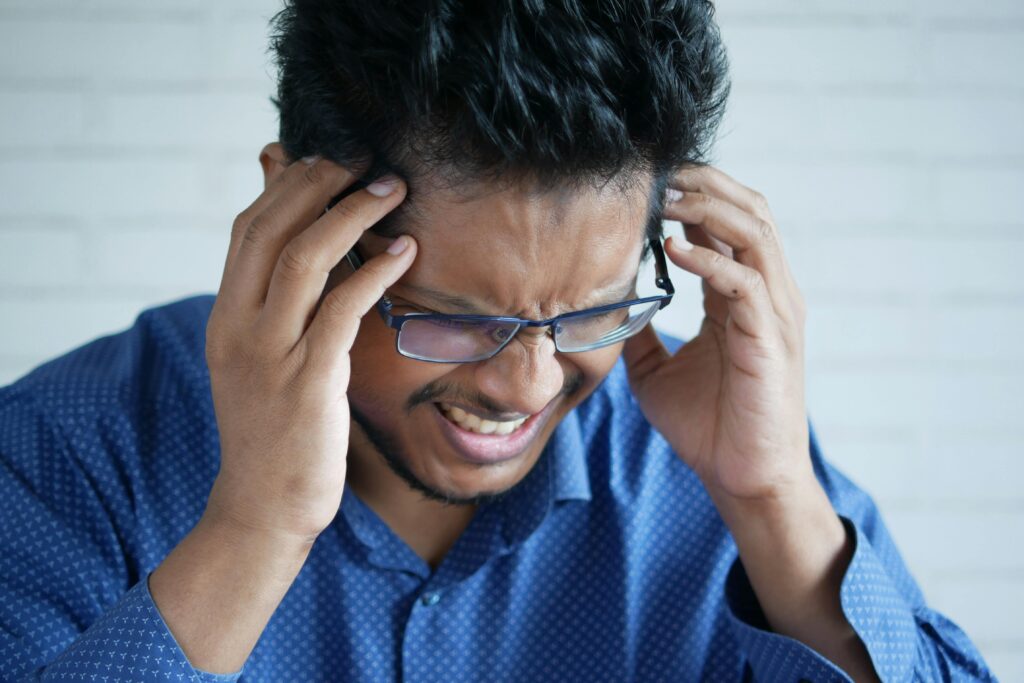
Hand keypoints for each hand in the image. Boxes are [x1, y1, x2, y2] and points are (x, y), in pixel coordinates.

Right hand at [203, 158, 415, 541]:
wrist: (262, 507)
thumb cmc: (273, 429)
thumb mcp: (261, 359)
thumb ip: (277, 305)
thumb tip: (298, 253)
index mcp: (225, 316)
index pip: (249, 227)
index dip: (290, 184)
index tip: (330, 158)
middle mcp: (239, 326)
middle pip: (271, 228)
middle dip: (320, 182)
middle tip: (366, 160)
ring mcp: (270, 353)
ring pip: (303, 258)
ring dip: (351, 215)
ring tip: (392, 190)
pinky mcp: (307, 382)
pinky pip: (340, 309)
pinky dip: (373, 272)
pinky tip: (404, 253)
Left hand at [623, 166, 810, 504]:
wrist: (741, 479)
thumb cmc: (707, 426)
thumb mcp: (655, 370)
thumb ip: (641, 331)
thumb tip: (607, 303)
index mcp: (742, 297)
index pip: (727, 223)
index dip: (693, 193)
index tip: (647, 181)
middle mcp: (766, 294)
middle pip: (748, 210)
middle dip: (704, 182)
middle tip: (657, 171)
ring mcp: (774, 313)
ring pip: (754, 231)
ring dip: (708, 206)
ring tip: (664, 197)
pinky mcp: (771, 338)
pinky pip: (745, 281)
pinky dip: (709, 258)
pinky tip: (671, 249)